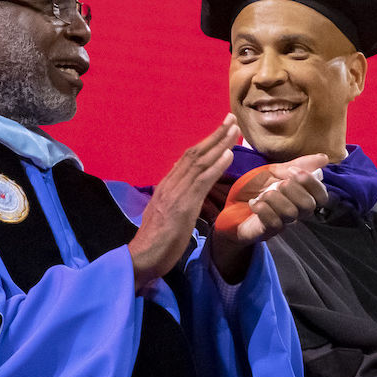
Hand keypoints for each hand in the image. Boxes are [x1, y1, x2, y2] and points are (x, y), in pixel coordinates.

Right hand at [129, 116, 240, 291]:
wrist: (142, 258)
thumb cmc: (156, 241)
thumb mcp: (167, 213)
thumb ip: (176, 198)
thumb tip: (187, 189)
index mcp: (167, 186)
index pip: (188, 158)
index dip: (205, 142)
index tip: (221, 129)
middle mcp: (170, 184)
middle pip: (195, 153)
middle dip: (215, 135)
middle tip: (231, 119)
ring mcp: (175, 193)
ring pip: (199, 163)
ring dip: (219, 144)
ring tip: (234, 131)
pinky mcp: (182, 206)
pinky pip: (201, 181)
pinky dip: (216, 166)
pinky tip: (228, 155)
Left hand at [211, 153, 328, 279]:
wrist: (230, 204)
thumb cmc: (256, 188)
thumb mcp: (275, 171)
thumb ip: (299, 165)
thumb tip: (324, 158)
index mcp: (301, 196)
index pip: (321, 196)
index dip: (311, 183)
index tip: (294, 171)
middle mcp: (296, 212)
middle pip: (309, 206)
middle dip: (293, 190)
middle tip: (278, 184)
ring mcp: (283, 223)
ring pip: (291, 213)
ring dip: (275, 199)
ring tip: (263, 194)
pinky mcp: (268, 231)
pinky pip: (274, 223)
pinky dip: (263, 210)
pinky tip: (254, 204)